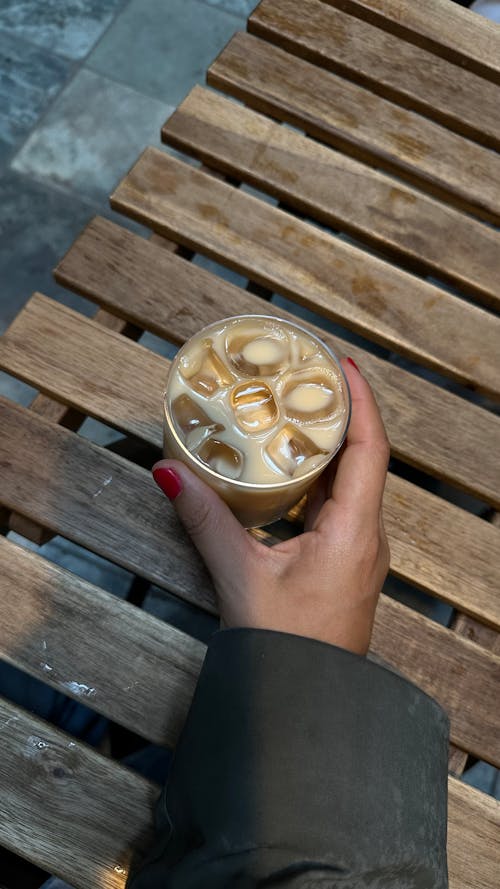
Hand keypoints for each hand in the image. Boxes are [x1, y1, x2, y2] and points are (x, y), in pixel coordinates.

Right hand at [153, 358, 389, 654]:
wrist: (302, 701)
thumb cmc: (283, 646)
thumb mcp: (239, 575)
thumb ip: (206, 519)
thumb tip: (171, 472)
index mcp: (354, 533)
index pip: (370, 450)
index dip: (361, 403)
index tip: (342, 366)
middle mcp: (367, 537)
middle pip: (364, 459)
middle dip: (342, 415)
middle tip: (311, 380)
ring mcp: (359, 551)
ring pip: (353, 483)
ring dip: (332, 447)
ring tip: (300, 413)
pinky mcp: (345, 562)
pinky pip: (340, 506)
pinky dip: (320, 478)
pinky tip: (293, 470)